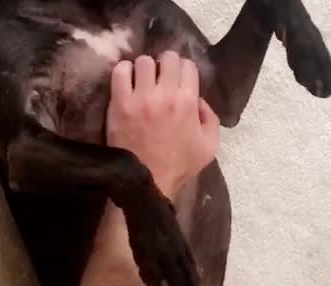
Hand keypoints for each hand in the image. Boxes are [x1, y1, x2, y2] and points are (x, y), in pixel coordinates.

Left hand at [107, 51, 219, 197]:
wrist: (147, 182)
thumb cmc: (179, 166)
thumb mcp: (209, 146)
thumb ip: (210, 118)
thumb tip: (199, 100)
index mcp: (188, 102)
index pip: (187, 65)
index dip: (183, 70)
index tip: (178, 79)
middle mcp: (165, 94)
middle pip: (167, 58)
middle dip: (166, 65)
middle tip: (161, 77)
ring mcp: (140, 97)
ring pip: (143, 61)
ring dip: (145, 68)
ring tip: (142, 80)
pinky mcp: (120, 104)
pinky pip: (120, 72)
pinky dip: (124, 72)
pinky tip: (127, 81)